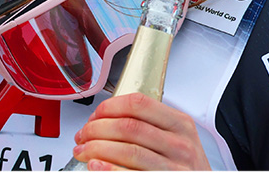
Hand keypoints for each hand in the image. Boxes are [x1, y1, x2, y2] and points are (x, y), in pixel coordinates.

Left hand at [71, 92, 210, 170]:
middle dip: (97, 129)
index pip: (138, 103)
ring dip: (97, 149)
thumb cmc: (184, 165)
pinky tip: (96, 166)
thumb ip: (148, 124)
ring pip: (128, 151)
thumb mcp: (176, 138)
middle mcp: (180, 144)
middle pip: (128, 127)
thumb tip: (104, 119)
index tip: (95, 115)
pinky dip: (109, 170)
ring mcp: (175, 168)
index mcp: (180, 124)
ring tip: (83, 151)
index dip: (109, 107)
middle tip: (83, 135)